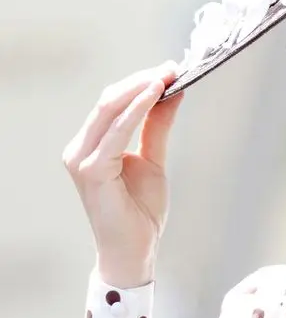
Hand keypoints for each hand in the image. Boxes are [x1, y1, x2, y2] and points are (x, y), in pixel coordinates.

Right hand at [62, 63, 184, 287]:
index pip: (112, 103)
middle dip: (142, 79)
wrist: (135, 250)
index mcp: (91, 146)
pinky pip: (116, 131)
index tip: (170, 69)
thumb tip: (172, 93)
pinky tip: (155, 94)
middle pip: (108, 100)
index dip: (140, 82)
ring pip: (108, 109)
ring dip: (140, 88)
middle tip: (172, 67)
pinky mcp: (91, 169)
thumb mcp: (153, 160)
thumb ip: (157, 127)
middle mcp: (80, 149)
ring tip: (167, 74)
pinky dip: (136, 109)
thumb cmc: (140, 212)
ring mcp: (81, 159)